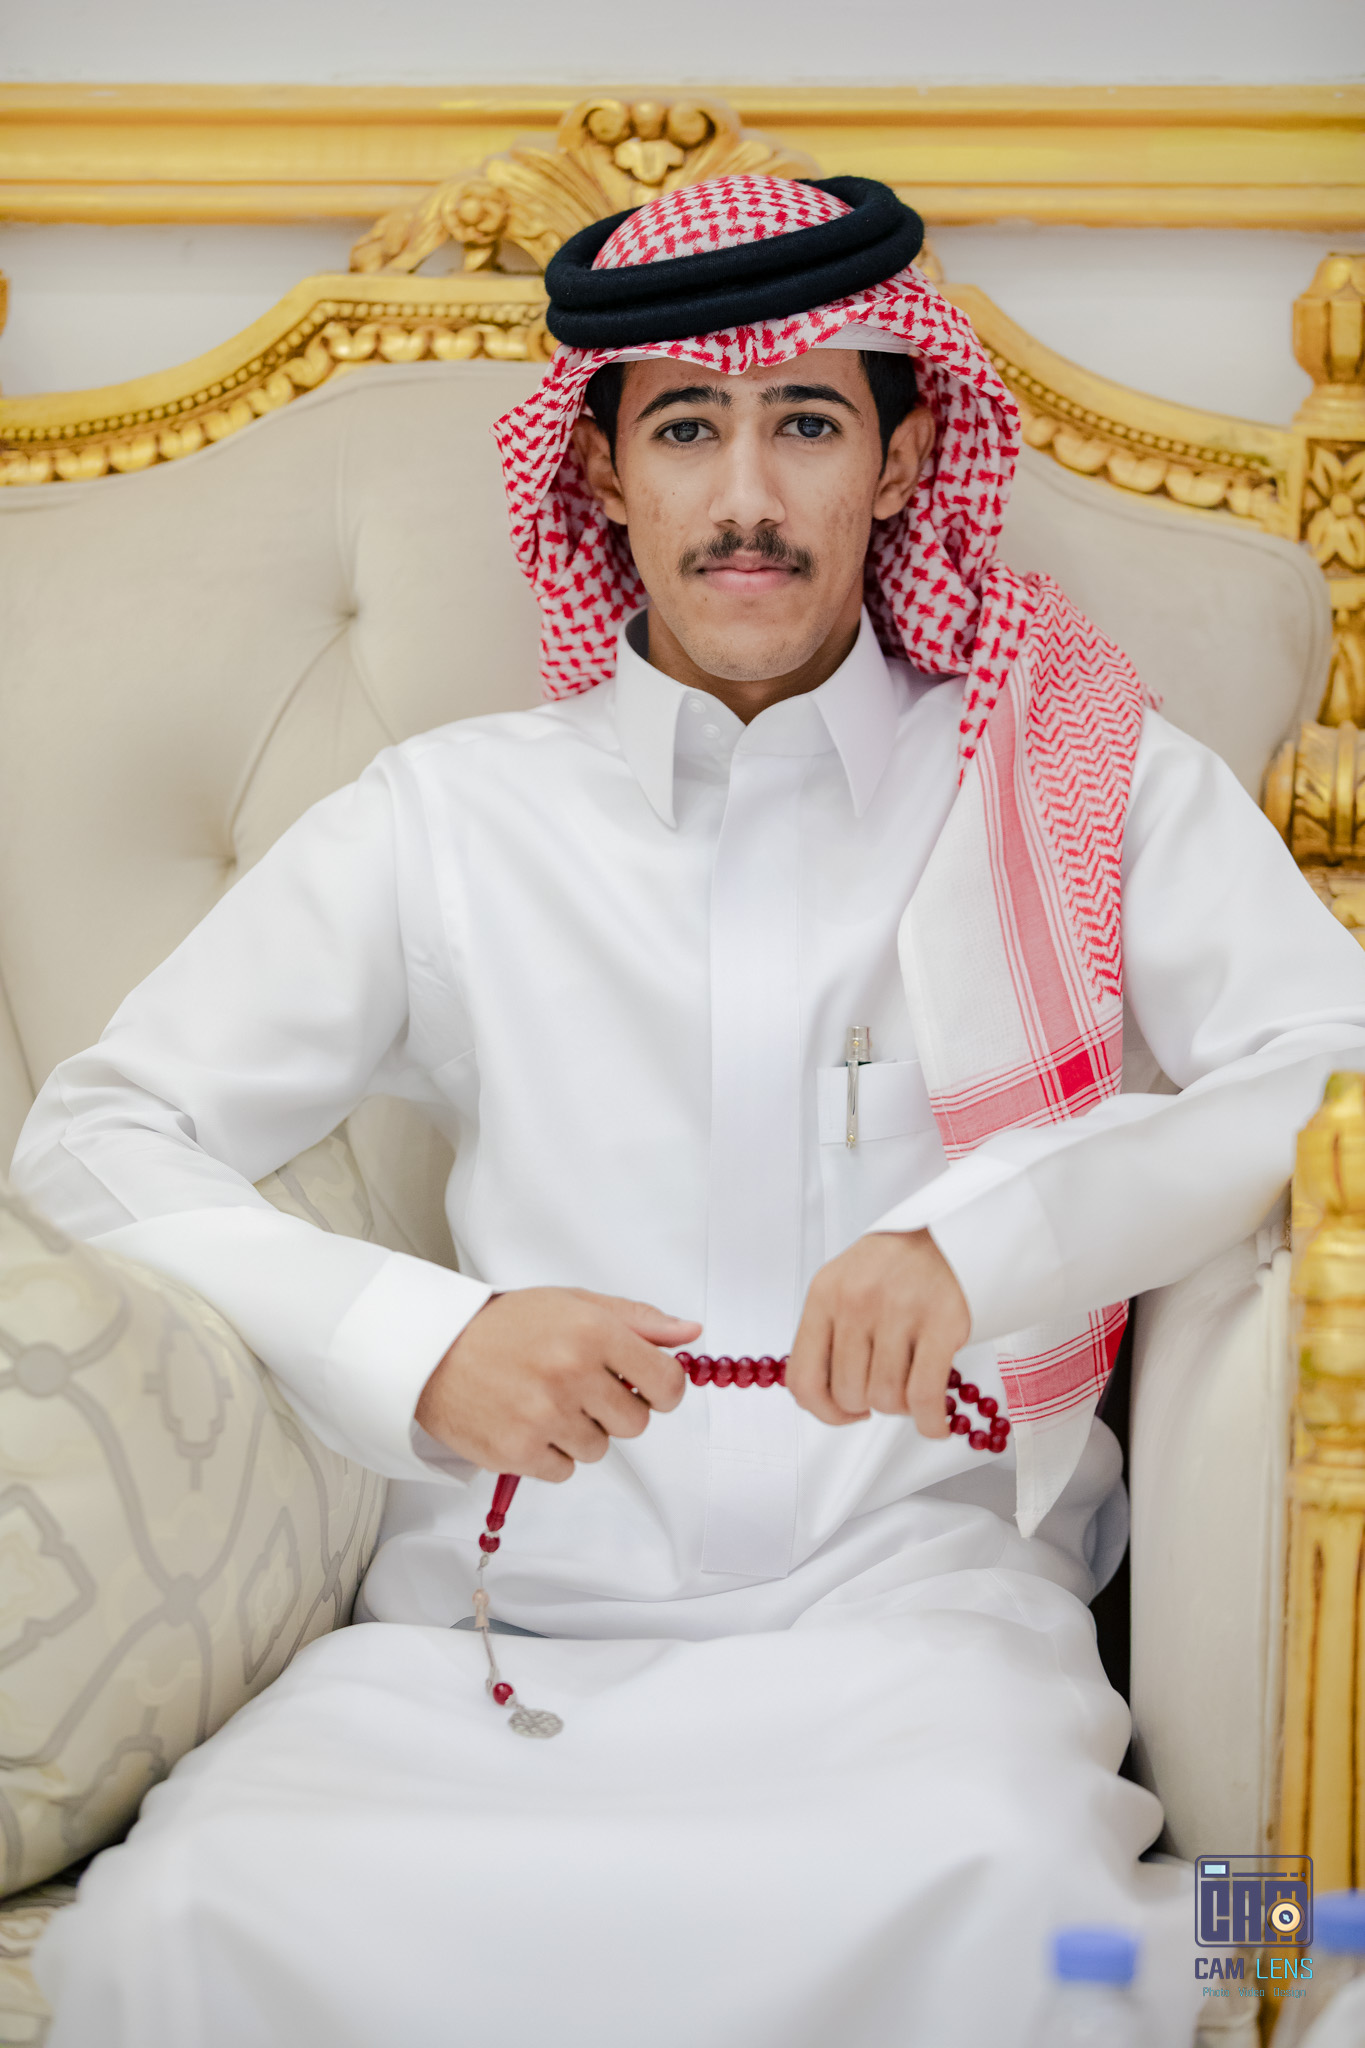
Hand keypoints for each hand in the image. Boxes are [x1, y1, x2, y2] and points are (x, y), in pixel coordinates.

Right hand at [415, 1287, 699, 1481]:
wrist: (432, 1349)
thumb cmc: (505, 1325)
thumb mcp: (574, 1303)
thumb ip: (637, 1320)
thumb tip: (690, 1334)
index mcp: (592, 1331)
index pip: (666, 1382)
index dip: (661, 1390)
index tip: (645, 1388)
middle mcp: (571, 1373)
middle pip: (635, 1423)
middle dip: (614, 1410)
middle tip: (579, 1389)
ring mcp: (544, 1416)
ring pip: (599, 1449)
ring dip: (579, 1433)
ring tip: (544, 1402)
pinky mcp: (517, 1451)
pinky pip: (564, 1470)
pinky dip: (549, 1454)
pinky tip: (525, 1423)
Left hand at [786, 1230, 969, 1437]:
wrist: (950, 1232)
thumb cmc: (896, 1264)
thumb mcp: (846, 1285)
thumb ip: (830, 1335)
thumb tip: (822, 1397)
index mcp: (825, 1294)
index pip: (803, 1379)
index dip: (823, 1410)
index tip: (842, 1411)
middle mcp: (856, 1301)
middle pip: (848, 1393)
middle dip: (867, 1404)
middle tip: (884, 1389)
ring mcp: (899, 1312)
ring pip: (886, 1399)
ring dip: (900, 1407)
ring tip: (910, 1388)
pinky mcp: (941, 1324)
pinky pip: (924, 1396)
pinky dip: (930, 1422)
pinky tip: (935, 1421)